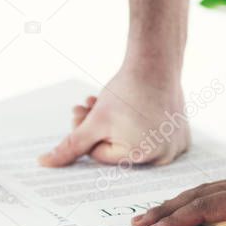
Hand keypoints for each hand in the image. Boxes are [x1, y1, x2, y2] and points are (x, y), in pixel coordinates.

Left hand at [39, 70, 188, 166]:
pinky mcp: (181, 135)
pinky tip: (131, 108)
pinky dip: (139, 124)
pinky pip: (153, 137)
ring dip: (115, 125)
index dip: (86, 134)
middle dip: (98, 129)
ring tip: (104, 101)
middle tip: (86, 106)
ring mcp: (175, 147)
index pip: (101, 155)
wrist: (156, 62)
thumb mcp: (94, 120)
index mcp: (140, 157)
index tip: (80, 114)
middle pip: (117, 149)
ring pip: (133, 142)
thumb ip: (70, 146)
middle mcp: (162, 157)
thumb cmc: (127, 91)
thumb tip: (45, 163)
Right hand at [132, 171, 225, 225]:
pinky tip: (188, 208)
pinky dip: (194, 201)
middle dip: (166, 210)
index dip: (179, 218)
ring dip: (177, 204)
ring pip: (204, 192)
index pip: (207, 206)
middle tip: (140, 224)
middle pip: (197, 196)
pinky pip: (215, 194)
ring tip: (153, 216)